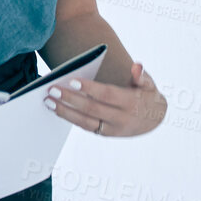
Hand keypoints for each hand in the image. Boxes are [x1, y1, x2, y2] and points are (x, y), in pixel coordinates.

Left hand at [43, 61, 165, 136]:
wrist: (153, 120)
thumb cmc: (146, 95)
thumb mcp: (149, 84)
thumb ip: (141, 76)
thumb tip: (136, 66)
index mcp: (131, 102)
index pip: (107, 94)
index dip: (90, 88)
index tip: (72, 80)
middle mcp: (121, 118)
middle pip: (92, 109)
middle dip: (70, 99)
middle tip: (52, 90)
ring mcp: (112, 129)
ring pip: (85, 122)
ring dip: (64, 112)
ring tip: (48, 102)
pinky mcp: (105, 134)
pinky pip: (85, 126)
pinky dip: (70, 118)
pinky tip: (56, 109)